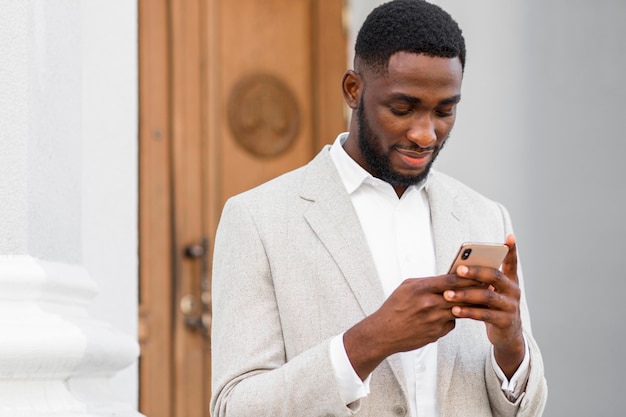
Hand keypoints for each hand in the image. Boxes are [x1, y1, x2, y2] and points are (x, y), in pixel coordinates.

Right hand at [343, 272, 483, 379]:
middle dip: (476, 290)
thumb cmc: (394, 306)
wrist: (384, 333)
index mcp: (422, 288)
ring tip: (479, 300)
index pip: (452, 279)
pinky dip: (452, 318)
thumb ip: (428, 282)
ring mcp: (434, 320)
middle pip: (461, 295)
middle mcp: (430, 304)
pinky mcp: (437, 333)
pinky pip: (452, 323)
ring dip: (469, 305)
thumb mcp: (407, 287)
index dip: (469, 276)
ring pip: (460, 310)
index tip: (480, 272)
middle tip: (488, 285)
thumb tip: (448, 278)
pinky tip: (448, 316)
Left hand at [443, 234, 524, 377]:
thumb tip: (457, 269)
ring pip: (487, 296)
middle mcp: (513, 291)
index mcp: (510, 280)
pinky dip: (468, 311)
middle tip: (458, 269)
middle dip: (475, 271)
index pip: (511, 262)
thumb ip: (480, 281)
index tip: (509, 237)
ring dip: (465, 294)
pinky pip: (484, 314)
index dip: (511, 250)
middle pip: (494, 276)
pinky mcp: (505, 321)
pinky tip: (454, 310)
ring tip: (447, 294)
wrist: (506, 335)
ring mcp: (511, 306)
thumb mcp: (490, 292)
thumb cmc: (492, 307)